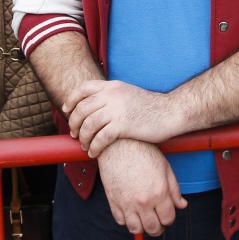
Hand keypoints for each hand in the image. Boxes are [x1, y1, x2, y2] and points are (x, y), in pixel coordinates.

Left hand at [64, 80, 179, 157]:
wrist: (171, 112)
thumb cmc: (151, 107)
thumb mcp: (128, 94)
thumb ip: (112, 96)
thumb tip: (96, 106)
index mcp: (112, 86)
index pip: (83, 88)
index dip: (72, 100)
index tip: (67, 110)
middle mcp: (112, 95)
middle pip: (82, 109)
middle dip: (74, 123)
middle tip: (75, 134)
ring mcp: (117, 110)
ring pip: (88, 125)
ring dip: (83, 138)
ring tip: (85, 146)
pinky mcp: (123, 126)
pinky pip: (100, 138)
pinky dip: (94, 147)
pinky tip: (94, 153)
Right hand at [97, 139, 185, 235]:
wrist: (119, 144)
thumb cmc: (142, 151)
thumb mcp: (165, 167)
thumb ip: (174, 189)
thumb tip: (182, 204)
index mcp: (159, 192)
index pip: (168, 218)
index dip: (169, 218)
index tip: (167, 215)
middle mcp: (143, 201)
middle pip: (153, 228)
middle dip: (158, 228)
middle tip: (158, 221)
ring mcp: (127, 203)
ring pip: (136, 229)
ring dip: (142, 227)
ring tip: (145, 219)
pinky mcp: (114, 201)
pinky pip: (120, 221)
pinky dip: (127, 220)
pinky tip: (131, 212)